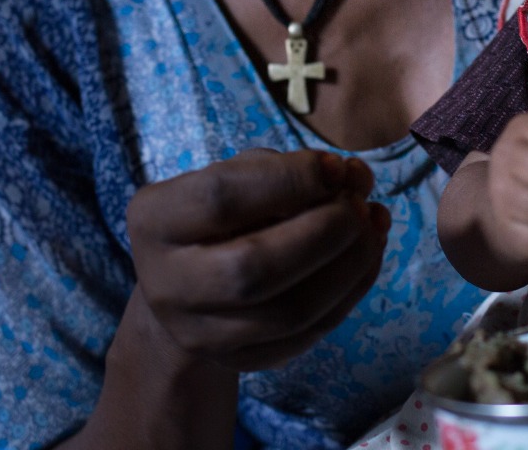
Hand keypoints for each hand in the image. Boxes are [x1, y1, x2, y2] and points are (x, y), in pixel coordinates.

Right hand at [126, 149, 390, 371]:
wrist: (190, 286)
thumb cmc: (223, 214)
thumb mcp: (236, 176)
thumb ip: (288, 170)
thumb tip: (352, 178)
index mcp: (154, 221)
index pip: (221, 199)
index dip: (290, 180)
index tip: (337, 166)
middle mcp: (166, 285)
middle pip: (253, 268)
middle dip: (324, 231)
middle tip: (359, 202)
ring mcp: (202, 334)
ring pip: (289, 312)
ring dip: (349, 264)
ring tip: (373, 223)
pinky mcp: (241, 361)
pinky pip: (309, 334)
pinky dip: (352, 290)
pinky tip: (368, 254)